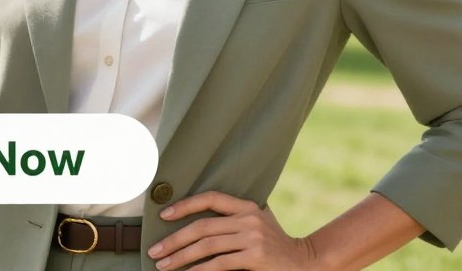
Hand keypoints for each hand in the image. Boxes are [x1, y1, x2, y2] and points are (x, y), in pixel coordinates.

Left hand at [148, 191, 319, 269]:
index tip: (164, 214)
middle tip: (155, 251)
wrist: (306, 262)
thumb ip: (234, 219)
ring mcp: (252, 237)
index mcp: (247, 206)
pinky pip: (220, 263)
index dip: (184, 205)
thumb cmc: (275, 245)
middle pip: (202, 226)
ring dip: (180, 257)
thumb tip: (197, 221)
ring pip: (206, 246)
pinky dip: (200, 270)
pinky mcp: (255, 256)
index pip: (210, 198)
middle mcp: (248, 218)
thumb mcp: (257, 223)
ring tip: (163, 265)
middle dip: (174, 240)